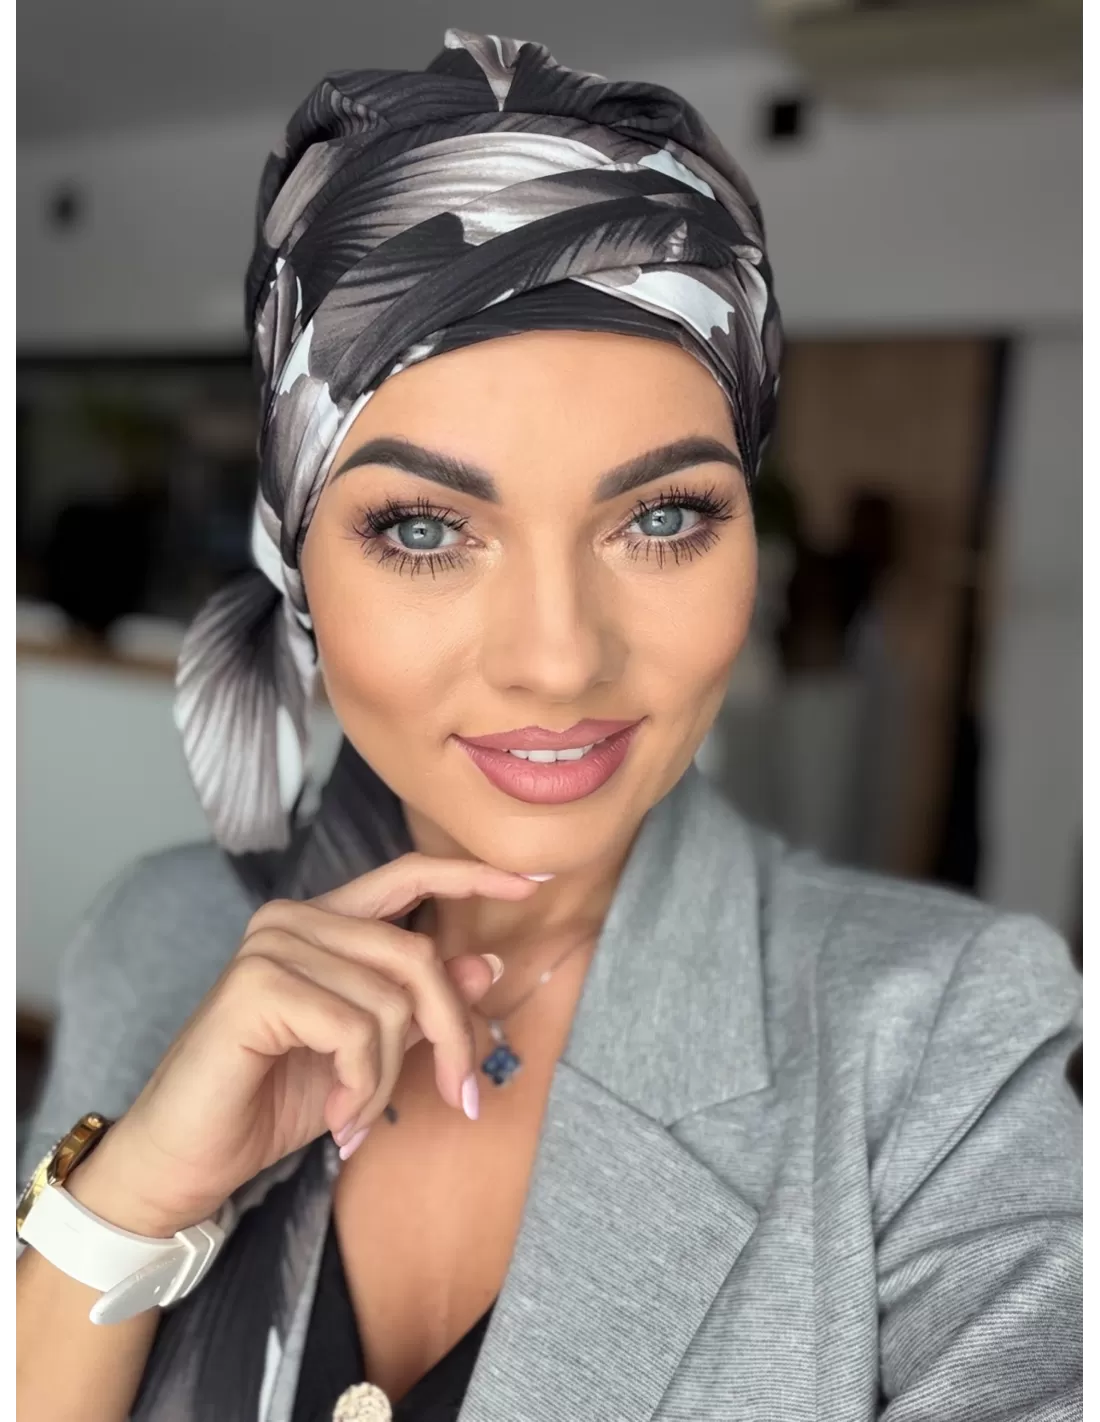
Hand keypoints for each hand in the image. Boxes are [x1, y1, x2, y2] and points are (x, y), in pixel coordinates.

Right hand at [69, 854, 538, 1236]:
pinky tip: (337, 1115)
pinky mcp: (256, 985)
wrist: (187, 1160)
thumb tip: (488, 964)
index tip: (529, 884)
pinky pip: (355, 1029)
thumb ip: (418, 1005)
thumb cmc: (271, 1103)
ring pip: (391, 1000)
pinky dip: (361, 1084)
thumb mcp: (367, 1053)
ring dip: (389, 1077)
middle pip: (417, 954)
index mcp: (322, 922)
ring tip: (358, 1115)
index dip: (470, 876)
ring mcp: (272, 946)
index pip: (407, 876)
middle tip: (460, 1098)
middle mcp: (294, 919)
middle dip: (451, 1033)